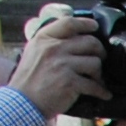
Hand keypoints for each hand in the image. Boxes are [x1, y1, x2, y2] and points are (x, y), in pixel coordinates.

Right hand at [9, 5, 105, 119]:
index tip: (94, 26)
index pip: (69, 23)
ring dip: (99, 73)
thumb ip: (50, 42)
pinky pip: (95, 85)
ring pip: (95, 62)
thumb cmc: (29, 79)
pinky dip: (101, 91)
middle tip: (100, 59)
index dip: (86, 23)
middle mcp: (53, 48)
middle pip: (90, 42)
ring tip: (96, 80)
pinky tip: (103, 94)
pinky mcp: (70, 82)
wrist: (23, 102)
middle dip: (100, 51)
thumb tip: (73, 37)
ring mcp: (62, 65)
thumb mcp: (34, 52)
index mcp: (44, 38)